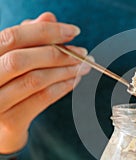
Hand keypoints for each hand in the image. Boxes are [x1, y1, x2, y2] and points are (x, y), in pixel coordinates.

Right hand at [0, 12, 90, 153]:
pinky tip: (74, 81)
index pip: (13, 37)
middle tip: (83, 53)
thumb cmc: (6, 87)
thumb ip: (28, 38)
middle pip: (22, 60)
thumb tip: (49, 17)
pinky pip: (42, 100)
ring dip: (66, 71)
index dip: (45, 31)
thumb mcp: (13, 59)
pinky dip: (63, 88)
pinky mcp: (10, 122)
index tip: (73, 31)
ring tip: (84, 66)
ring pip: (35, 80)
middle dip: (59, 53)